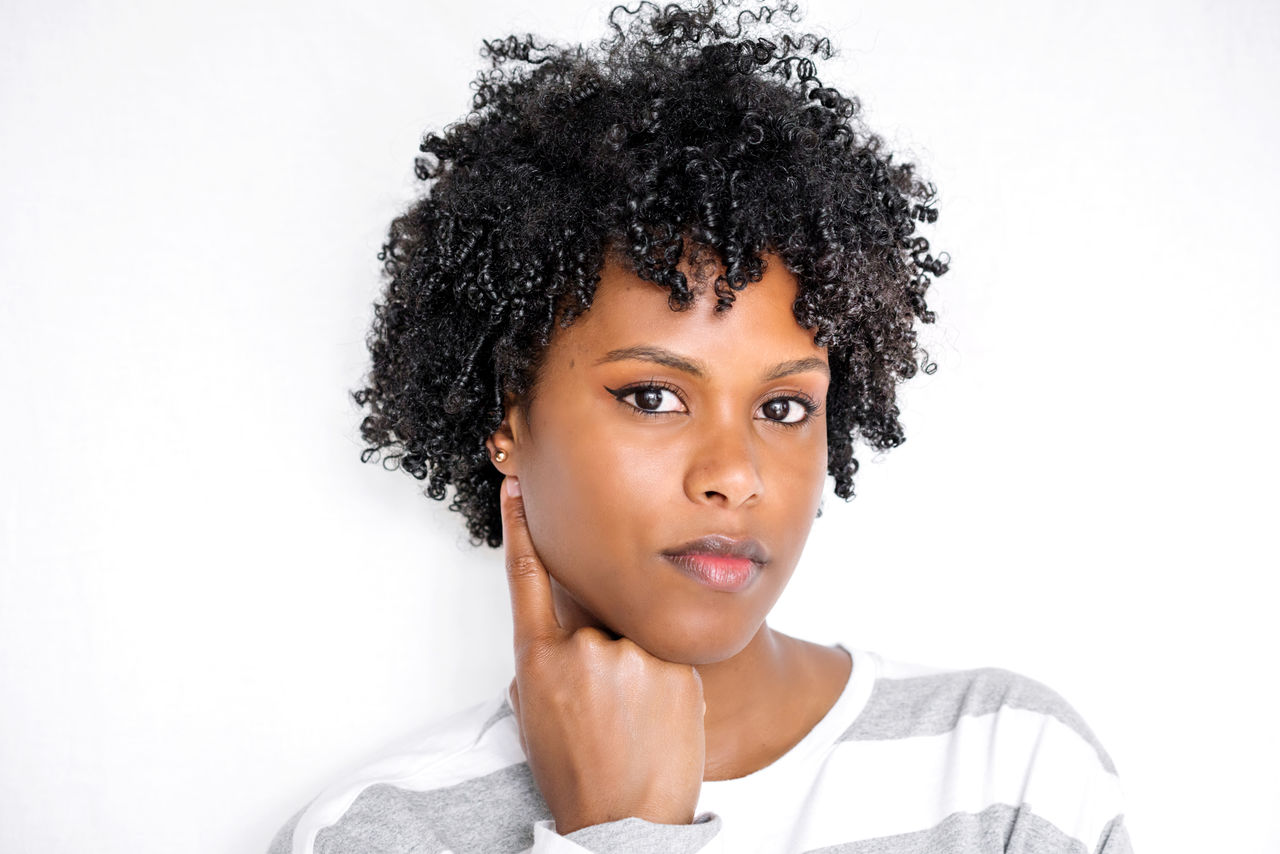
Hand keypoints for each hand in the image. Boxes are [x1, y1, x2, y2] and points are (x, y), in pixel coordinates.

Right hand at [500, 476, 705, 834]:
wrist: (625, 823)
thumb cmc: (576, 774)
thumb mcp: (537, 713)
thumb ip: (547, 660)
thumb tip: (565, 636)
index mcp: (539, 657)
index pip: (527, 576)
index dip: (521, 527)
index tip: (521, 486)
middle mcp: (584, 647)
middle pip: (595, 623)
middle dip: (600, 655)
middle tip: (605, 711)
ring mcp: (634, 655)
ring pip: (635, 643)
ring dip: (635, 674)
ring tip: (634, 725)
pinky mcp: (678, 669)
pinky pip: (668, 660)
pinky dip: (664, 685)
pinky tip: (658, 723)